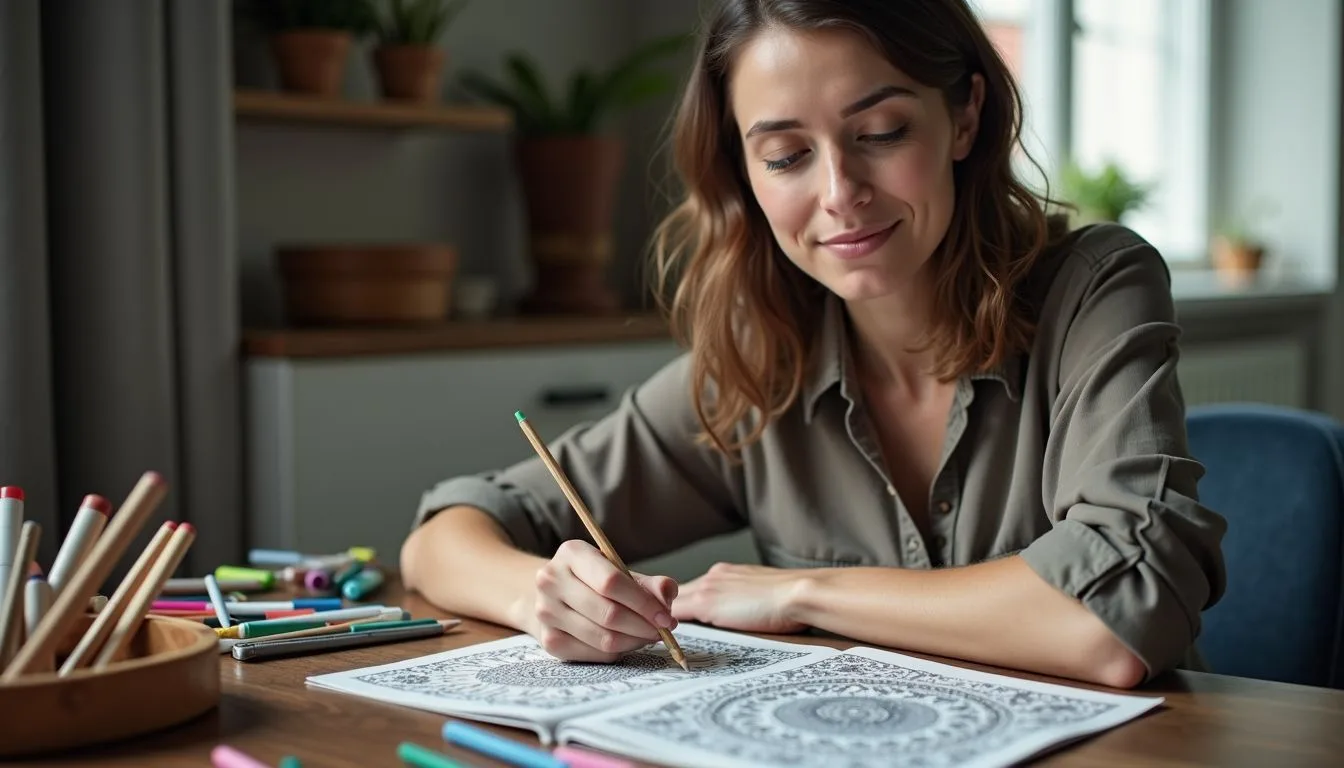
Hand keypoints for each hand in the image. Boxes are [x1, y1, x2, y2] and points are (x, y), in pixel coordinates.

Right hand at [528, 539, 678, 662]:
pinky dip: (618, 652)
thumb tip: (668, 592)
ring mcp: (545, 612)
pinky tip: (626, 642)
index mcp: (572, 554)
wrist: (554, 594)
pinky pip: (594, 654)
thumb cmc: (594, 581)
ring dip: (634, 641)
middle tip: (663, 631)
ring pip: (603, 638)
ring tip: (647, 636)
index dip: (644, 603)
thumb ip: (649, 582)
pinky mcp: (548, 640)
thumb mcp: (620, 571)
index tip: (666, 617)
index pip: (611, 582)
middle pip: (608, 613)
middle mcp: (551, 581)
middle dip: (643, 626)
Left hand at [671, 562, 809, 633]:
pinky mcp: (706, 603)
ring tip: (658, 634)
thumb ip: (749, 599)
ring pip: (672, 601)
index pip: (698, 587)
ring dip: (664, 617)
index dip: (687, 602)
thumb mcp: (765, 593)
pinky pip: (675, 614)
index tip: (681, 616)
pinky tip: (665, 638)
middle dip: (668, 608)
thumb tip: (748, 613)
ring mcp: (708, 587)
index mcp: (729, 572)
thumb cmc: (794, 598)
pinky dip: (667, 625)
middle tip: (659, 627)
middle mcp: (714, 575)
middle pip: (680, 592)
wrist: (799, 592)